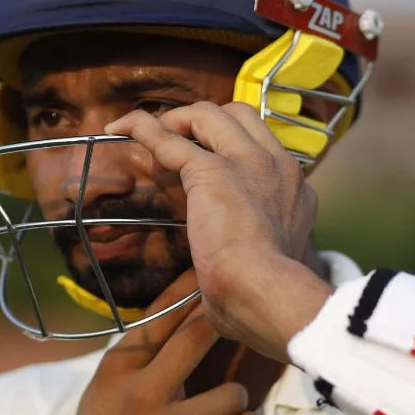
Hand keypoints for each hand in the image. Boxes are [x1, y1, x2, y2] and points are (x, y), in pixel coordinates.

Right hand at [15, 271, 262, 414]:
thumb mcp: (97, 401)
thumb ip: (132, 369)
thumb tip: (172, 331)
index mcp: (113, 372)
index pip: (160, 316)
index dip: (191, 290)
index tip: (213, 273)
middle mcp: (140, 393)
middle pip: (201, 334)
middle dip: (227, 324)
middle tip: (247, 321)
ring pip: (231, 392)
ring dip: (235, 400)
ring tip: (225, 410)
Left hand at [108, 102, 331, 358]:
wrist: (268, 294)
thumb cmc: (267, 300)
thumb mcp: (270, 273)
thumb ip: (252, 265)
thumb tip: (222, 295)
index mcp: (295, 194)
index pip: (263, 151)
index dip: (231, 152)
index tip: (208, 170)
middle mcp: (277, 168)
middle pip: (242, 116)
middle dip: (208, 121)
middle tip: (178, 142)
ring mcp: (246, 164)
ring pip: (210, 114)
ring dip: (179, 119)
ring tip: (153, 135)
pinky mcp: (212, 171)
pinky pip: (169, 138)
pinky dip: (141, 127)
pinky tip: (119, 128)